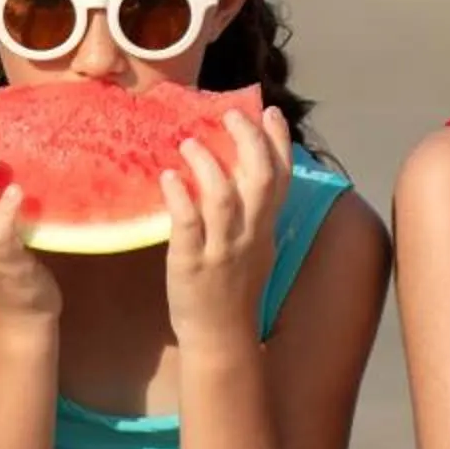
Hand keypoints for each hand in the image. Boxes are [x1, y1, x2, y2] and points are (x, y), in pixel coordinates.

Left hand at [160, 105, 292, 348]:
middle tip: (230, 115)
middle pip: (258, 180)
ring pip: (223, 200)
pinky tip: (168, 178)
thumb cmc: (233, 288)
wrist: (221, 337)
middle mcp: (249, 236)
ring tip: (190, 143)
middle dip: (248, 142)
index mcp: (266, 228)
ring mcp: (221, 250)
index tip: (268, 111)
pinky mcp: (192, 264)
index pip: (281, 178)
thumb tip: (242, 169)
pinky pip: (188, 226)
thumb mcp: (256, 248)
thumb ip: (252, 212)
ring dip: (208, 166)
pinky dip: (179, 198)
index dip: (278, 142)